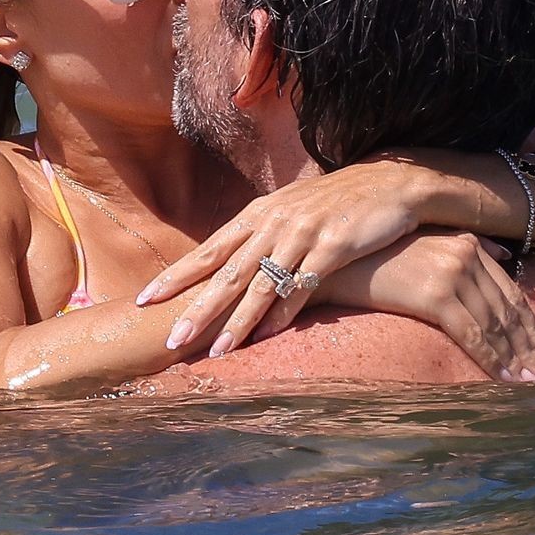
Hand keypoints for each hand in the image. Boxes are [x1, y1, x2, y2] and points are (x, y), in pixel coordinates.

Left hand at [135, 159, 426, 358]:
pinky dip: (284, 312)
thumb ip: (259, 235)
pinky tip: (268, 335)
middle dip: (197, 309)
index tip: (144, 300)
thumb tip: (228, 264)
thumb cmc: (336, 202)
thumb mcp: (290, 210)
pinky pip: (303, 285)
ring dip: (238, 322)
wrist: (390, 183)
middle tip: (169, 339)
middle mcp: (274, 224)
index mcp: (258, 215)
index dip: (175, 276)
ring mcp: (303, 234)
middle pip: (227, 273)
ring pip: (262, 284)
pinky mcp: (333, 246)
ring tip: (217, 351)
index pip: (208, 250)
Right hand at [310, 232, 534, 381]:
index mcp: (469, 245)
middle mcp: (467, 256)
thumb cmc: (376, 257)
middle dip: (534, 347)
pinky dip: (494, 360)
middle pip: (510, 311)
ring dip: (519, 359)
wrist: (336, 261)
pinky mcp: (435, 295)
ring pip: (496, 326)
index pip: (512, 293)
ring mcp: (452, 274)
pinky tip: (508, 380)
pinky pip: (473, 335)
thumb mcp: (429, 244)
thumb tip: (504, 254)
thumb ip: (469, 247)